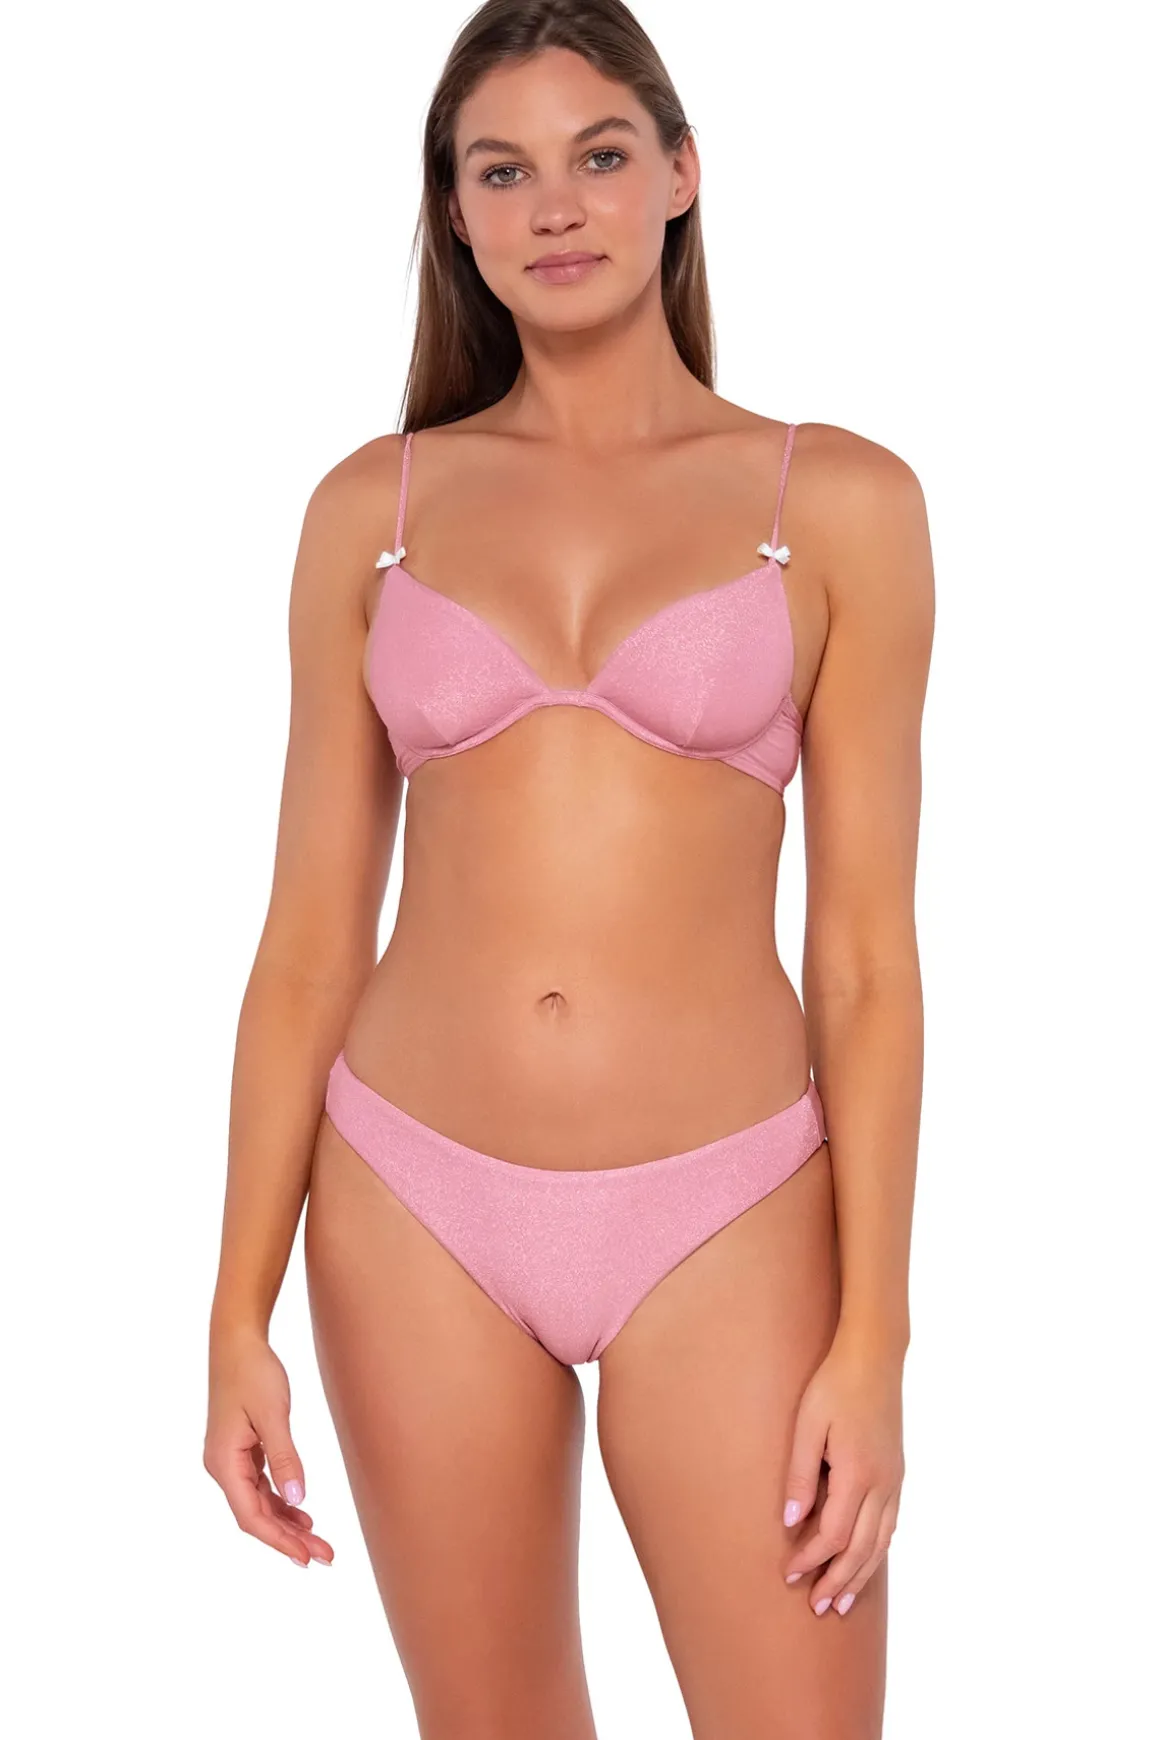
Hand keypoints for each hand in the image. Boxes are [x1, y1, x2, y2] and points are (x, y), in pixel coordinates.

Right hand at [203, 1326, 333, 1567]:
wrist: (236, 1339)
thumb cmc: (253, 1370)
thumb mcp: (272, 1413)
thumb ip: (284, 1457)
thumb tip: (297, 1498)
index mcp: (223, 1462)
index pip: (251, 1516)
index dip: (279, 1540)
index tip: (306, 1558)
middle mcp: (222, 1466)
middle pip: (255, 1515)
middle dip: (288, 1538)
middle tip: (325, 1556)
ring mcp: (230, 1459)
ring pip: (259, 1502)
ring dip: (286, 1522)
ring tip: (318, 1540)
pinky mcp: (241, 1449)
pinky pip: (260, 1485)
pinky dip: (281, 1500)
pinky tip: (300, 1510)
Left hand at [781, 1336, 903, 1615]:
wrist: (874, 1358)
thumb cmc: (833, 1386)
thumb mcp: (807, 1425)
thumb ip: (799, 1475)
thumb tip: (790, 1522)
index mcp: (856, 1473)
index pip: (833, 1534)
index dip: (811, 1559)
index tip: (789, 1575)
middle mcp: (882, 1483)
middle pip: (861, 1548)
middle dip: (838, 1580)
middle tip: (818, 1607)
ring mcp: (894, 1479)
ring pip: (881, 1542)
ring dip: (862, 1574)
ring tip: (844, 1601)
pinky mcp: (897, 1472)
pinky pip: (891, 1523)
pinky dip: (878, 1550)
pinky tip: (868, 1560)